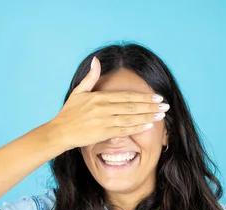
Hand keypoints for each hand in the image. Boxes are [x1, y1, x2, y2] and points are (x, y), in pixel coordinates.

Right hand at [49, 56, 168, 150]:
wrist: (59, 132)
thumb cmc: (68, 113)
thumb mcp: (78, 92)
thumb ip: (90, 77)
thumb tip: (96, 60)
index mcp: (99, 97)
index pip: (127, 96)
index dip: (144, 97)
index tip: (157, 97)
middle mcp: (103, 108)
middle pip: (132, 106)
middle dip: (150, 106)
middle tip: (165, 106)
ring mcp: (103, 121)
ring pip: (130, 118)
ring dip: (147, 116)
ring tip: (160, 116)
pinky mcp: (102, 133)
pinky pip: (123, 130)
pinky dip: (136, 128)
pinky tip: (147, 126)